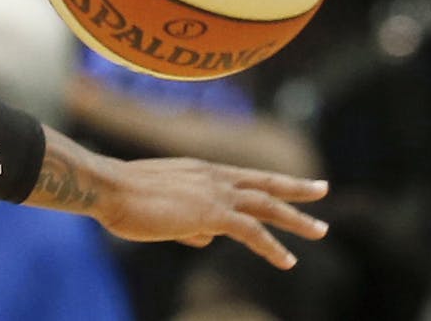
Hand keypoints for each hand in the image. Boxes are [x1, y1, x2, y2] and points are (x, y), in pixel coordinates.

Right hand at [32, 129, 328, 268]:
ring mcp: (214, 193)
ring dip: (296, 218)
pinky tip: (287, 260)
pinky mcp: (211, 213)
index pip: (243, 175)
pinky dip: (271, 246)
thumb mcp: (160, 206)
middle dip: (295, 188)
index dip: (268, 179)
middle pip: (263, 183)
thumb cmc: (123, 197)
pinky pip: (251, 231)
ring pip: (266, 205)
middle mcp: (211, 176)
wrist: (108, 187)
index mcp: (198, 170)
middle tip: (322, 190)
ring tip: (320, 231)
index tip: (291, 181)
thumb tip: (206, 240)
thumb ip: (188, 222)